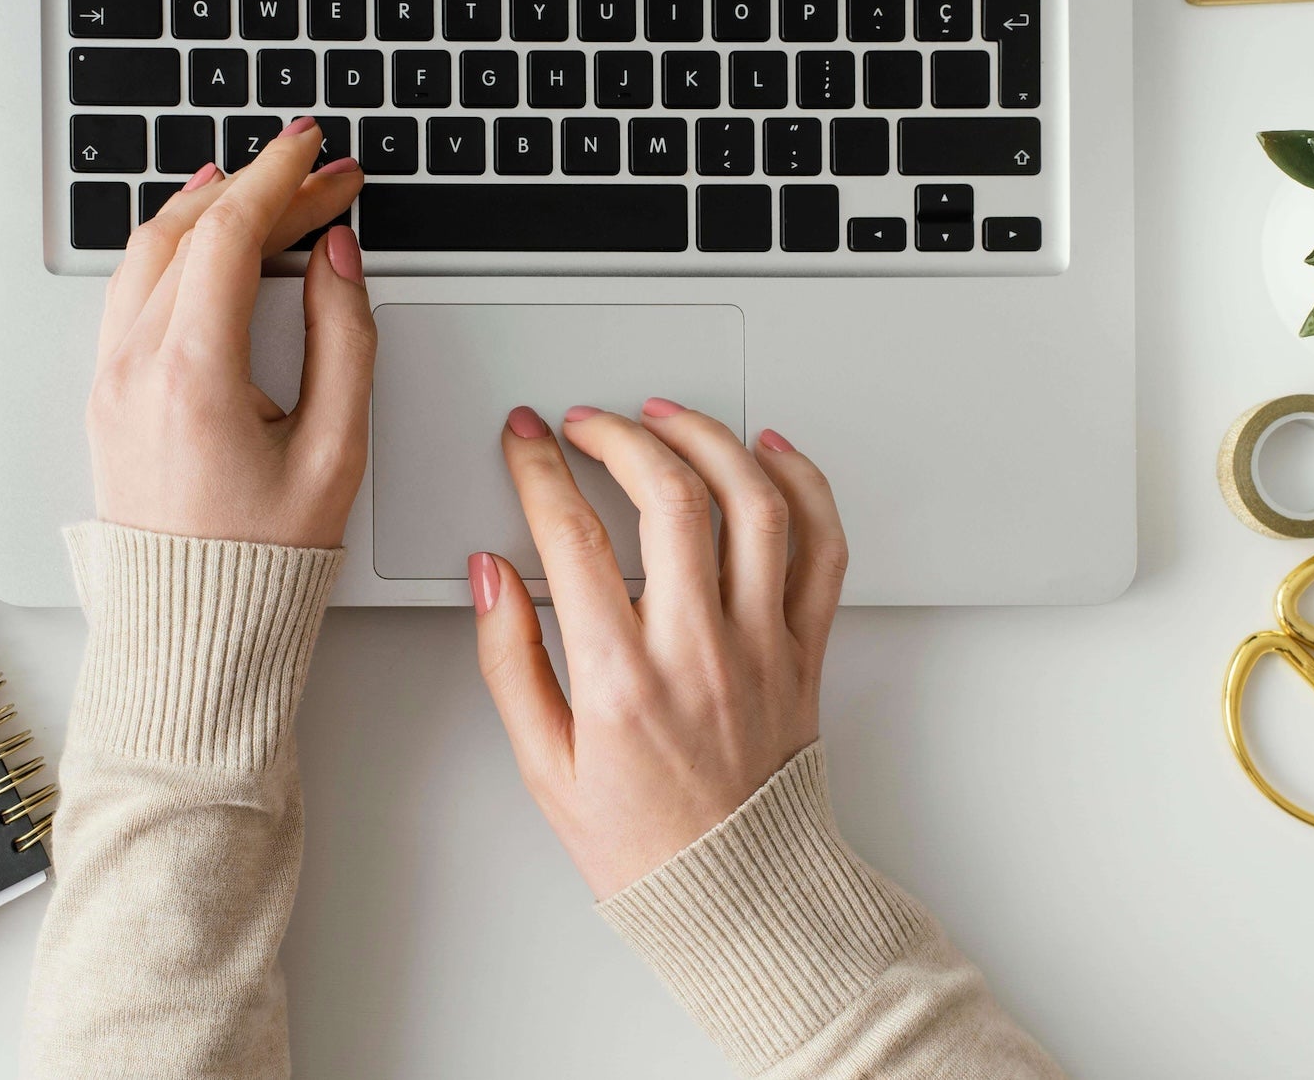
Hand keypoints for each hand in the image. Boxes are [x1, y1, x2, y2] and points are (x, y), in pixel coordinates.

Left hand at [88, 121, 372, 547]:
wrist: (192, 633)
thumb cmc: (264, 559)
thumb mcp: (335, 450)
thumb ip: (344, 339)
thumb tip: (337, 258)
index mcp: (191, 374)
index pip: (229, 234)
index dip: (281, 177)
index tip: (319, 150)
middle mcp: (135, 366)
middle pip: (187, 230)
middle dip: (257, 187)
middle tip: (319, 172)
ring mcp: (110, 379)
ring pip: (146, 253)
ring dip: (206, 208)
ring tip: (261, 187)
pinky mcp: (107, 395)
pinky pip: (130, 291)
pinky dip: (172, 247)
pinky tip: (204, 240)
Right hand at [469, 401, 848, 898]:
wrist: (741, 898)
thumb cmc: (644, 843)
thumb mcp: (545, 765)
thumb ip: (511, 659)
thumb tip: (491, 575)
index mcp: (622, 681)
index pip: (572, 538)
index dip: (540, 469)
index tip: (525, 440)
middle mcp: (699, 652)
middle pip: (669, 498)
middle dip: (620, 436)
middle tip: (588, 422)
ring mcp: (762, 646)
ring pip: (753, 505)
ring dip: (710, 440)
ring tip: (668, 417)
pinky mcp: (806, 650)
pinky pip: (822, 549)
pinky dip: (804, 484)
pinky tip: (770, 452)